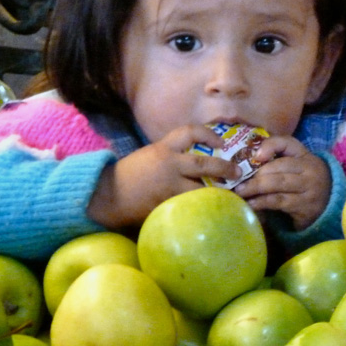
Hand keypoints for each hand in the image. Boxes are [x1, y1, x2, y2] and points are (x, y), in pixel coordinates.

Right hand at [87, 124, 240, 230]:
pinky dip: (202, 210)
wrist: (107, 195)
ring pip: (202, 190)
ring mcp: (168, 187)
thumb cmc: (132, 174)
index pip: (191, 131)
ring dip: (219, 194)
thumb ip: (174, 156)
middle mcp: (169, 164)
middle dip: (226, 169)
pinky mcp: (166, 206)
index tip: (222, 143)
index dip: (210, 135)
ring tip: (232, 197)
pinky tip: (212, 213)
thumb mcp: (152, 155)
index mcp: (164, 148)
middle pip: (206, 164)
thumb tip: (202, 159)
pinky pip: (190, 207)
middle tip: (237, 173)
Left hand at [234, 136, 330, 230]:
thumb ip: (276, 158)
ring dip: (255, 188)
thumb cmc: (303, 181)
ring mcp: (309, 189)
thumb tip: (249, 158)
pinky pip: (279, 202)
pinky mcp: (305, 207)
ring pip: (277, 185)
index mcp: (304, 155)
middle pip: (278, 167)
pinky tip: (251, 204)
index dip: (270, 146)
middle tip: (236, 180)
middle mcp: (309, 170)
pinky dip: (262, 202)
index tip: (256, 156)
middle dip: (254, 174)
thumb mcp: (295, 165)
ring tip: (240, 192)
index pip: (287, 143)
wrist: (328, 204)